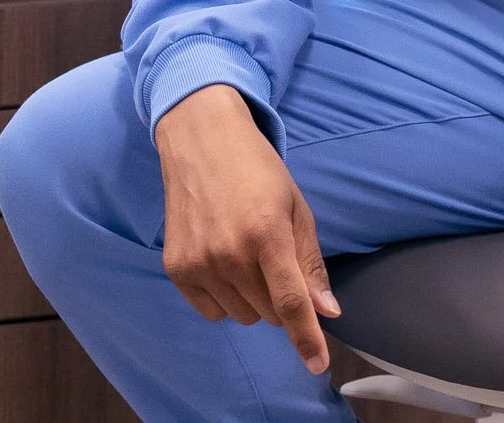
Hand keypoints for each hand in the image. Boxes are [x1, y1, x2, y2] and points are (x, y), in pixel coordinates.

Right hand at [153, 84, 339, 371]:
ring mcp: (199, 261)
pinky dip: (224, 298)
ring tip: (245, 253)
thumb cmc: (256, 169)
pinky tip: (222, 261)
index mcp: (267, 233)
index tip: (318, 364)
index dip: (307, 338)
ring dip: (252, 298)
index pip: (290, 303)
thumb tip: (327, 311)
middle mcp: (229, 252)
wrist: (200, 138)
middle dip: (280, 297)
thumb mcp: (295, 208)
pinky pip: (211, 311)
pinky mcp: (176, 267)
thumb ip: (310, 263)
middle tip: (273, 257)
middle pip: (269, 313)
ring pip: (242, 315)